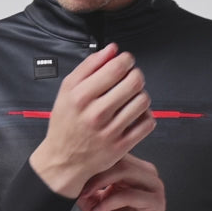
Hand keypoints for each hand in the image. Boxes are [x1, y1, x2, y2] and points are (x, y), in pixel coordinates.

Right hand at [29, 43, 155, 197]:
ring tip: (131, 98)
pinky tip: (134, 115)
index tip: (126, 62)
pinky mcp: (122, 146)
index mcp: (81, 96)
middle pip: (134, 82)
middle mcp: (96, 114)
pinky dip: (145, 116)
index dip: (127, 60)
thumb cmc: (66, 124)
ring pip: (143, 101)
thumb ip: (89, 66)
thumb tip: (111, 50)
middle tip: (130, 79)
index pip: (116, 68)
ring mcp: (110, 131)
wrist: (64, 160)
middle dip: (136, 75)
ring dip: (141, 95)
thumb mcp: (67, 90)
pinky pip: (147, 123)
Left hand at [77, 154, 180, 210]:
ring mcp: (153, 186)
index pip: (113, 154)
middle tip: (77, 185)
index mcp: (135, 171)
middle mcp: (147, 174)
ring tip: (86, 195)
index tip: (73, 173)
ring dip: (100, 183)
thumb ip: (87, 191)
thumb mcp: (97, 205)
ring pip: (124, 172)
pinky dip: (109, 202)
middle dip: (94, 170)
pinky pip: (129, 195)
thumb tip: (68, 178)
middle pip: (119, 159)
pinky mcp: (155, 202)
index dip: (92, 161)